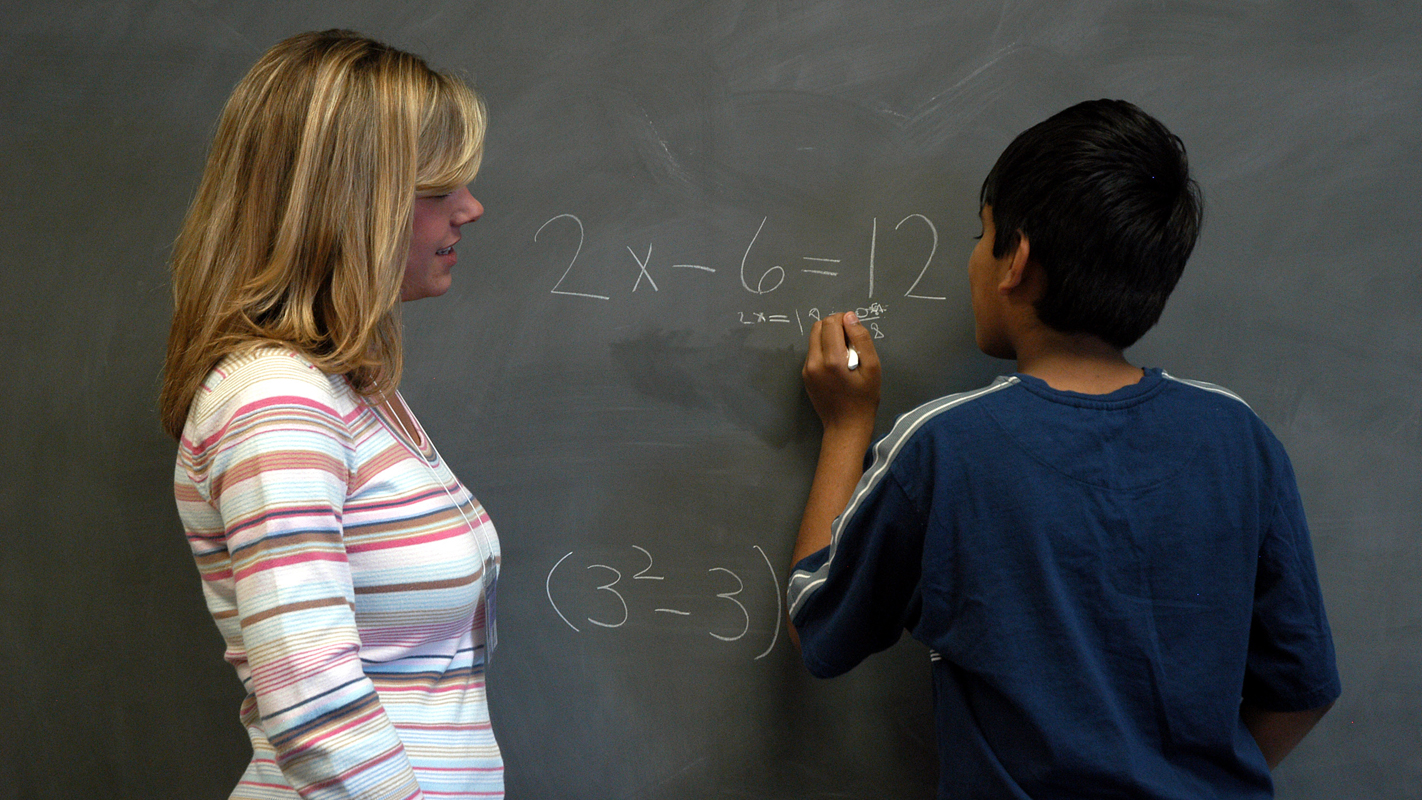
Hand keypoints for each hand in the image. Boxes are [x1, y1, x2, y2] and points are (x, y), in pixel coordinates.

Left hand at [802, 312, 880, 434]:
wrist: (846, 426)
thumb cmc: (864, 399)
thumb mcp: (873, 368)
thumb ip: (862, 339)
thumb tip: (850, 317)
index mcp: (832, 360)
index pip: (831, 323)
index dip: (843, 320)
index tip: (854, 330)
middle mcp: (814, 362)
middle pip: (818, 326)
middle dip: (834, 326)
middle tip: (850, 341)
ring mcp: (806, 369)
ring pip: (813, 338)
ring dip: (828, 337)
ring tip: (844, 353)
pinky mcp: (804, 375)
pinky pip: (813, 352)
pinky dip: (824, 350)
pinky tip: (837, 364)